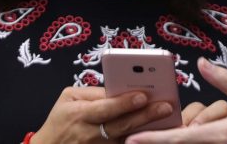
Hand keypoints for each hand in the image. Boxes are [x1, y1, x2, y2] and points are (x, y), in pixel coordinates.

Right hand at [32, 86, 174, 142]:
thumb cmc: (60, 120)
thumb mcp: (68, 99)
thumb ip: (93, 93)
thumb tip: (120, 89)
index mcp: (80, 114)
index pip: (107, 108)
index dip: (126, 102)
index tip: (144, 95)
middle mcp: (89, 134)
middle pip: (122, 125)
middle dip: (146, 115)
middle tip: (166, 106)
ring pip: (126, 138)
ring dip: (146, 129)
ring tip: (166, 119)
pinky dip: (138, 139)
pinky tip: (153, 132)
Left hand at [126, 58, 226, 142]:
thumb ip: (225, 80)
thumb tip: (202, 62)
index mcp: (221, 134)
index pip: (180, 138)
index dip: (153, 139)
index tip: (131, 139)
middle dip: (159, 141)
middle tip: (136, 136)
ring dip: (173, 140)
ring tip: (152, 135)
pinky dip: (186, 142)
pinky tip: (179, 136)